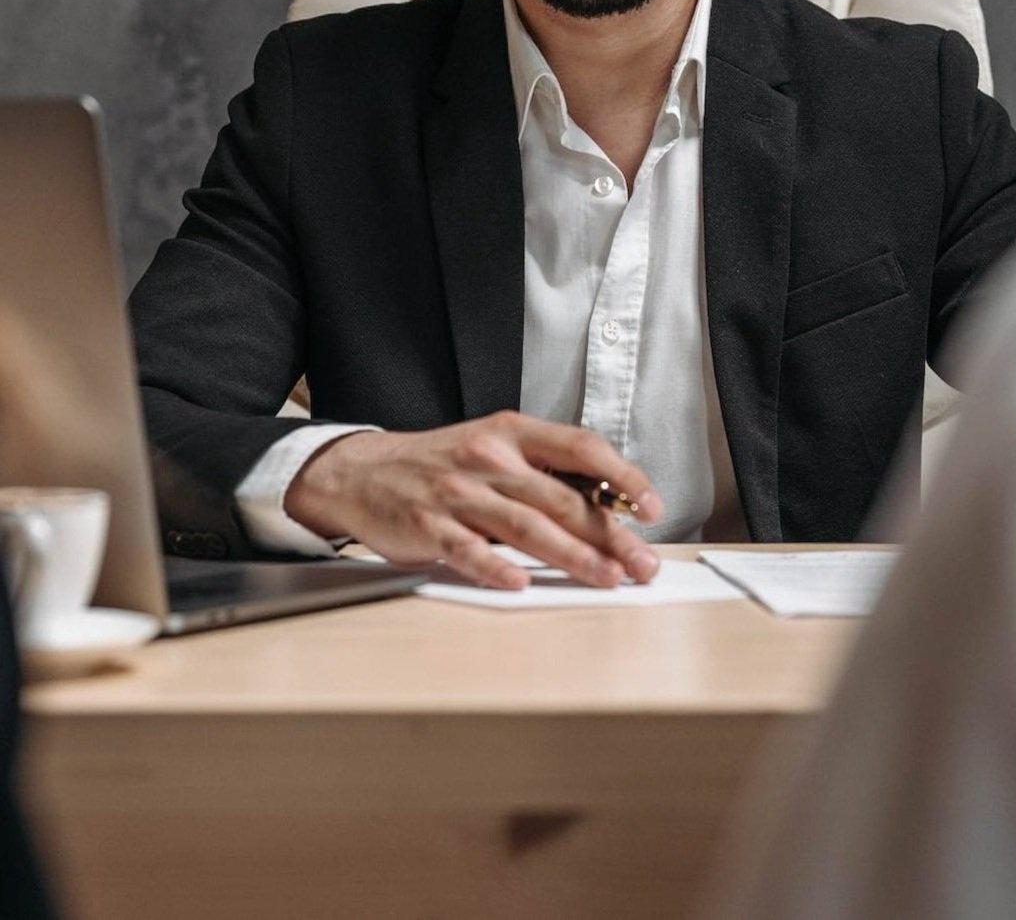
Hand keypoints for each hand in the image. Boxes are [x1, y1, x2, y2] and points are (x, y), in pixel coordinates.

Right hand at [284, 412, 662, 589]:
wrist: (361, 471)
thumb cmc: (440, 464)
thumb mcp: (493, 448)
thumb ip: (543, 472)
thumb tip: (608, 505)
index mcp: (510, 433)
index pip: (580, 447)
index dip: (622, 476)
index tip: (652, 505)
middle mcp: (487, 457)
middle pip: (560, 497)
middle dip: (610, 533)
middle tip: (642, 562)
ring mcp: (456, 493)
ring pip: (525, 525)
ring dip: (572, 555)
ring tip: (607, 577)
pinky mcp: (427, 526)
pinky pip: (467, 550)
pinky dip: (496, 567)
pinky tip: (521, 583)